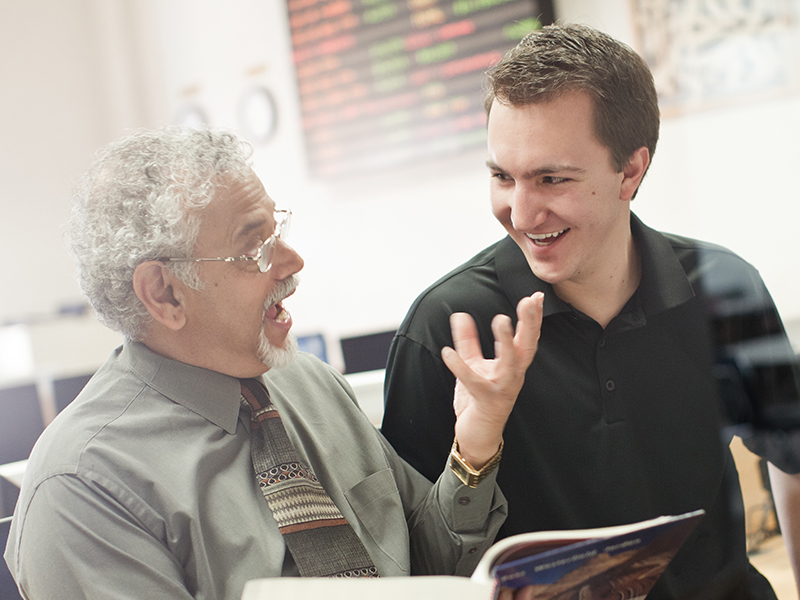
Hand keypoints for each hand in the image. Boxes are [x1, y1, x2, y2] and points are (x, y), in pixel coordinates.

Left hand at [442, 292, 543, 467]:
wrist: (478, 433)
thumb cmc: (480, 399)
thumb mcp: (473, 364)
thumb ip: (468, 340)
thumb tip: (460, 315)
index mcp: (513, 365)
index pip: (527, 337)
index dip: (532, 318)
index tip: (535, 297)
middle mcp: (513, 375)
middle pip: (527, 346)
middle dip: (530, 323)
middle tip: (529, 301)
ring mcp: (502, 388)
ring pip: (509, 363)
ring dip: (506, 341)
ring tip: (501, 319)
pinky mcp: (486, 400)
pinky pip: (473, 382)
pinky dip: (460, 367)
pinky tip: (447, 353)